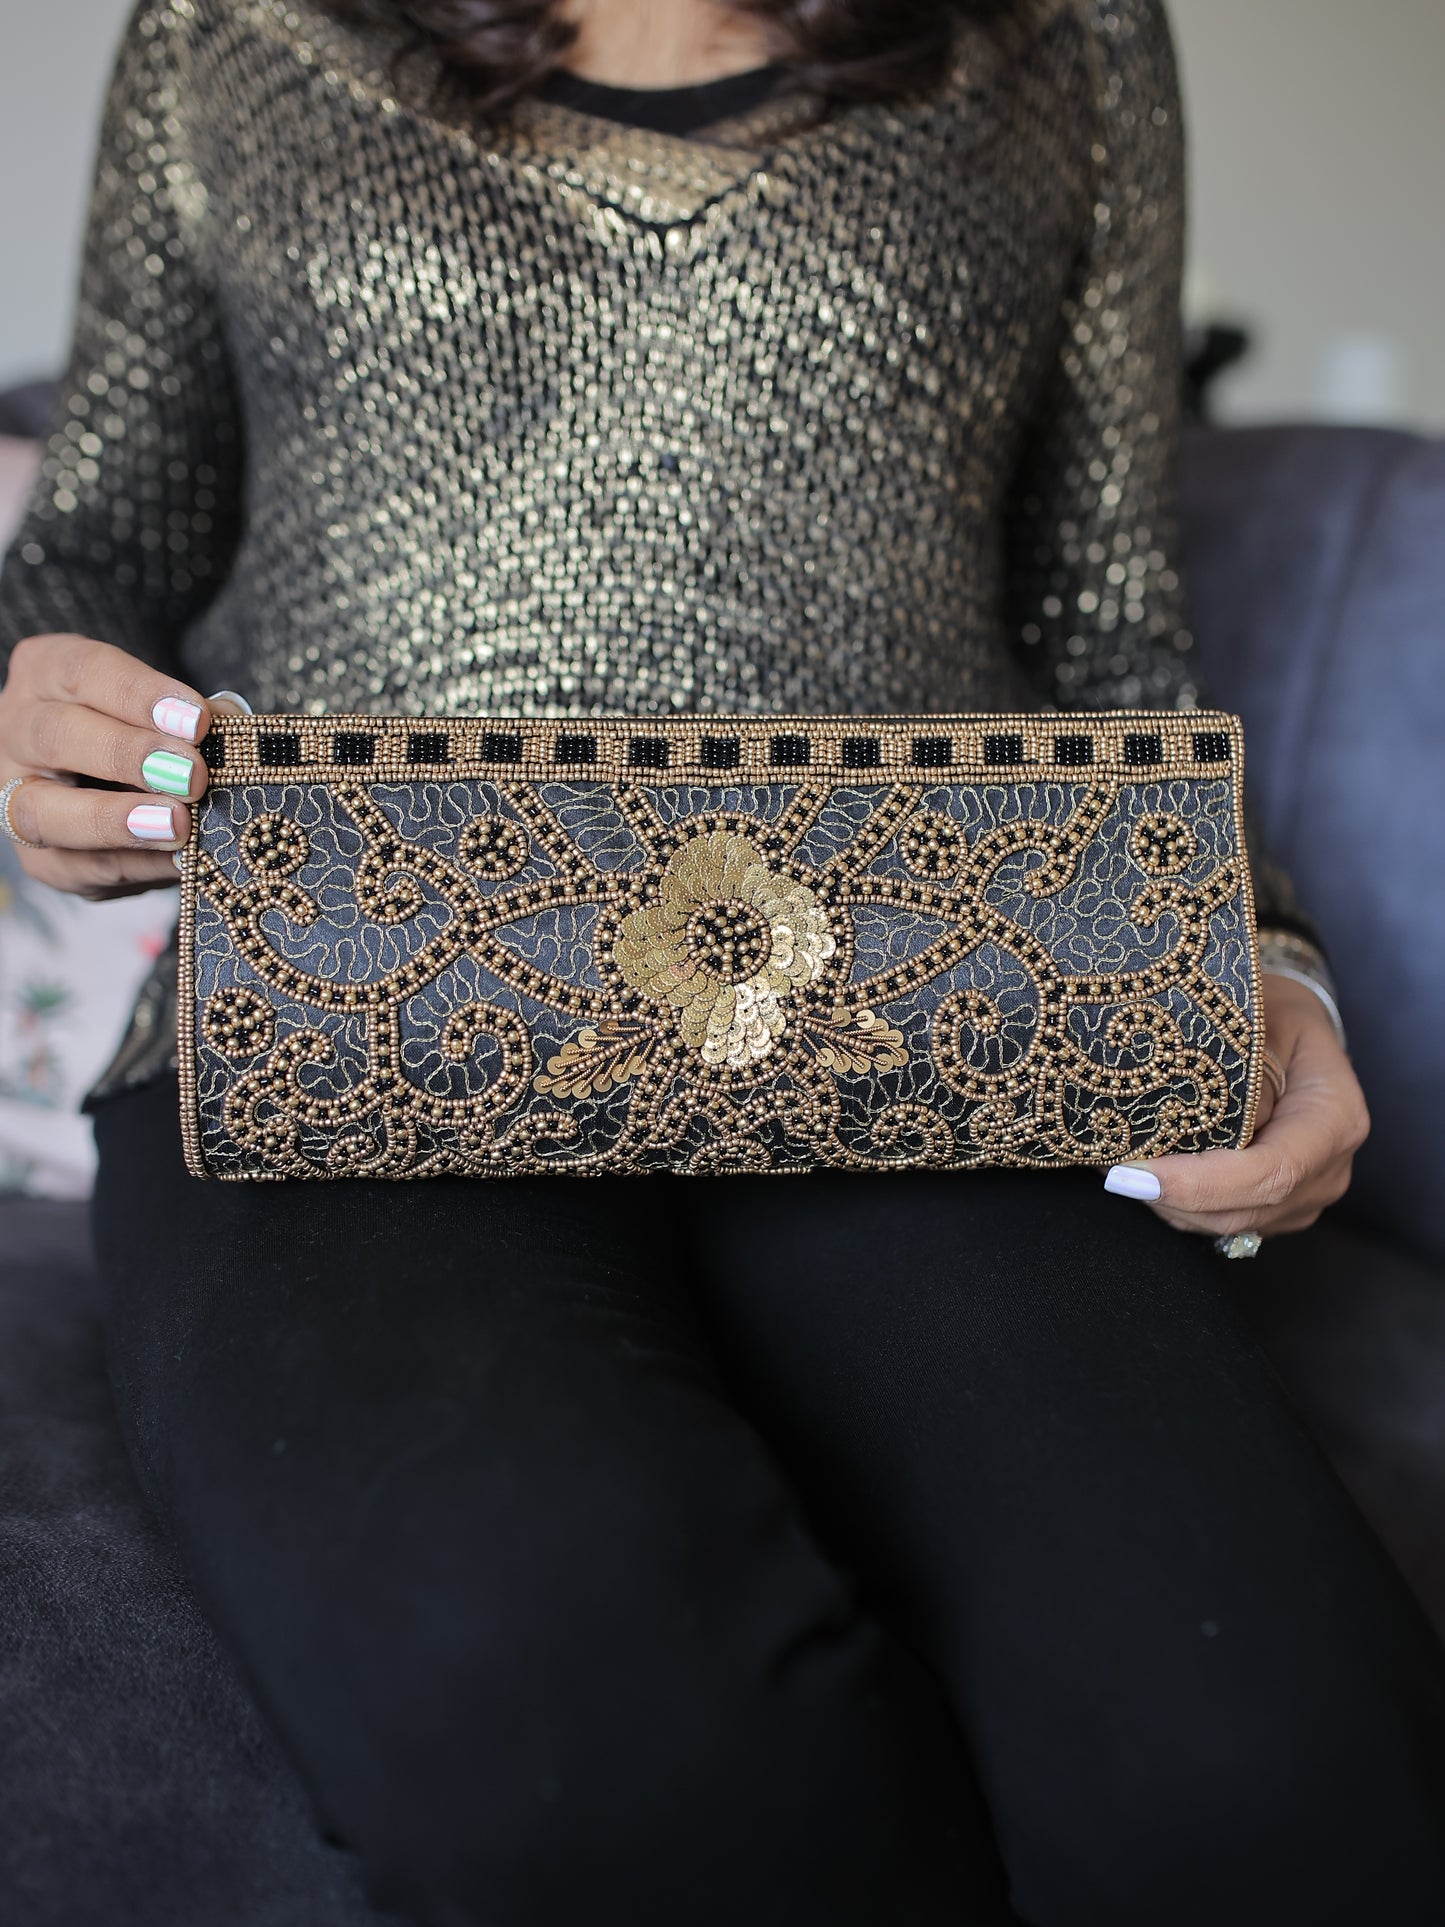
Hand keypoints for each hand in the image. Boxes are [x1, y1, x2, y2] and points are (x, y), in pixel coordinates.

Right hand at [0, 632, 211, 899]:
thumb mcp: (168, 712)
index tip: (197, 719)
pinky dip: (131, 863)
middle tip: (192, 775)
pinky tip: (176, 861)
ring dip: (115, 820)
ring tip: (177, 824)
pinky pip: (75, 866)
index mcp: (48, 673)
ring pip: (43, 810)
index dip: (140, 695)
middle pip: (55, 736)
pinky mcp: (39, 858)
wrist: (114, 788)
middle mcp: (17, 729)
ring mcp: (14, 796)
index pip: (84, 671)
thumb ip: (197, 720)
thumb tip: (234, 740)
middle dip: (128, 756)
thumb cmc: (146, 733)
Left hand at [1105, 973, 1369, 1238]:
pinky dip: (1179, 1205)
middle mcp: (1329, 1169)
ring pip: (1227, 1224)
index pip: (1272, 1172)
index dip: (1201, 1183)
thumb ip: (1232, 1066)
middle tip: (1110, 1169)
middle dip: (1171, 1197)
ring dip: (1168, 1204)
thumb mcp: (1256, 1017)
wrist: (1291, 1028)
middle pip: (1245, 1209)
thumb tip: (1188, 1119)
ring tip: (1118, 1167)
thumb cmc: (1272, 1014)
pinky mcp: (1279, 1208)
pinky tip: (1146, 1174)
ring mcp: (1307, 1196)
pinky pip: (1222, 1223)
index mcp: (1336, 1119)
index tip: (1134, 1173)